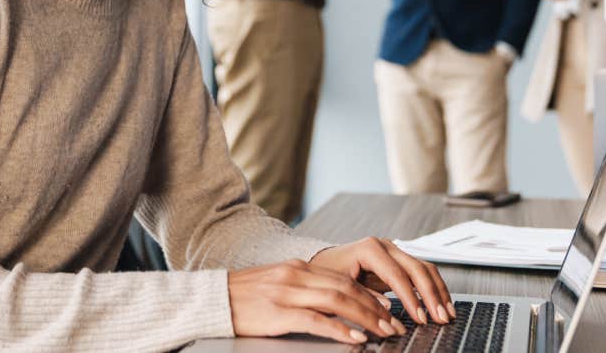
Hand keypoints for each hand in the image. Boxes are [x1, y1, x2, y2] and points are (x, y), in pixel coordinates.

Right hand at [228, 259, 405, 343]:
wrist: (212, 300)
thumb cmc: (243, 297)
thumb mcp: (276, 284)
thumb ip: (302, 288)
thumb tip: (332, 302)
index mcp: (297, 268)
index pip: (342, 278)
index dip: (368, 293)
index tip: (387, 307)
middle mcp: (295, 275)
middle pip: (346, 288)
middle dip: (374, 307)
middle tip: (394, 324)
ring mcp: (287, 293)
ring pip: (337, 301)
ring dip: (365, 318)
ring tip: (383, 332)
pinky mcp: (278, 313)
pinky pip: (316, 320)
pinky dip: (340, 329)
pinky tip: (355, 338)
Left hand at [310, 237, 454, 326]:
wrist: (324, 262)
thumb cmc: (328, 273)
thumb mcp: (340, 286)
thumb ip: (364, 297)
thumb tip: (388, 311)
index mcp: (370, 249)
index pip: (397, 275)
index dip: (411, 298)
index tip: (420, 317)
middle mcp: (386, 246)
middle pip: (417, 269)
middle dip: (431, 295)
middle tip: (440, 317)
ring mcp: (394, 252)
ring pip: (425, 268)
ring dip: (438, 291)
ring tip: (446, 313)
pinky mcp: (399, 261)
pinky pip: (422, 272)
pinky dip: (433, 288)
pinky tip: (441, 304)